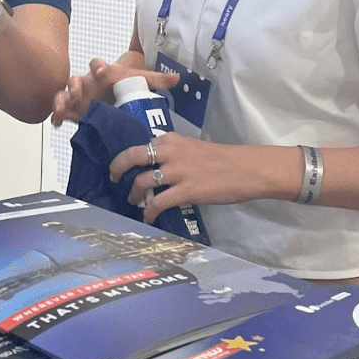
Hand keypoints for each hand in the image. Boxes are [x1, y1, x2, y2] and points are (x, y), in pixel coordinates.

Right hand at [49, 57, 178, 125]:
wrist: (117, 92)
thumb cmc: (126, 83)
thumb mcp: (141, 80)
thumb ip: (158, 79)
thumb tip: (178, 78)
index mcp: (104, 73)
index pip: (97, 65)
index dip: (97, 66)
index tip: (101, 71)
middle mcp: (88, 82)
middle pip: (76, 79)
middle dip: (75, 84)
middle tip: (77, 91)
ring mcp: (79, 96)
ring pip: (65, 94)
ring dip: (61, 99)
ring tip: (61, 109)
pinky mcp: (74, 110)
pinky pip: (62, 110)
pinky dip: (57, 115)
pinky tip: (57, 122)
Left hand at [109, 132, 270, 223]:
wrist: (246, 169)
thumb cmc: (222, 159)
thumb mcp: (192, 148)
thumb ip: (173, 154)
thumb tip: (157, 166)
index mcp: (171, 140)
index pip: (141, 145)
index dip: (126, 157)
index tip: (121, 166)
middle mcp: (170, 152)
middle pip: (132, 156)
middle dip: (117, 168)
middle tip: (113, 178)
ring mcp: (176, 172)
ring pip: (142, 182)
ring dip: (134, 194)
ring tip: (134, 202)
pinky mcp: (185, 191)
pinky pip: (158, 203)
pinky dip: (149, 212)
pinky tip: (148, 218)